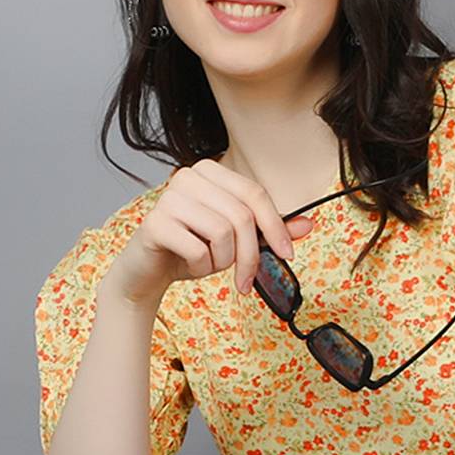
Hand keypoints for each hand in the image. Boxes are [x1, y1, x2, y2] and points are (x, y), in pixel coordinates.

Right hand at [108, 159, 317, 308]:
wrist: (146, 273)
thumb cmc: (190, 251)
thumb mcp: (234, 241)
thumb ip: (267, 230)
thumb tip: (308, 224)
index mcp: (209, 172)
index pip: (255, 194)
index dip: (276, 226)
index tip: (287, 255)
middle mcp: (188, 177)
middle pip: (241, 216)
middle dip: (250, 256)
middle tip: (246, 282)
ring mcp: (169, 197)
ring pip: (222, 232)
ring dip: (222, 261)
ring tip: (209, 265)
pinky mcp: (155, 223)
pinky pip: (198, 249)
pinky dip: (201, 267)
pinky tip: (189, 265)